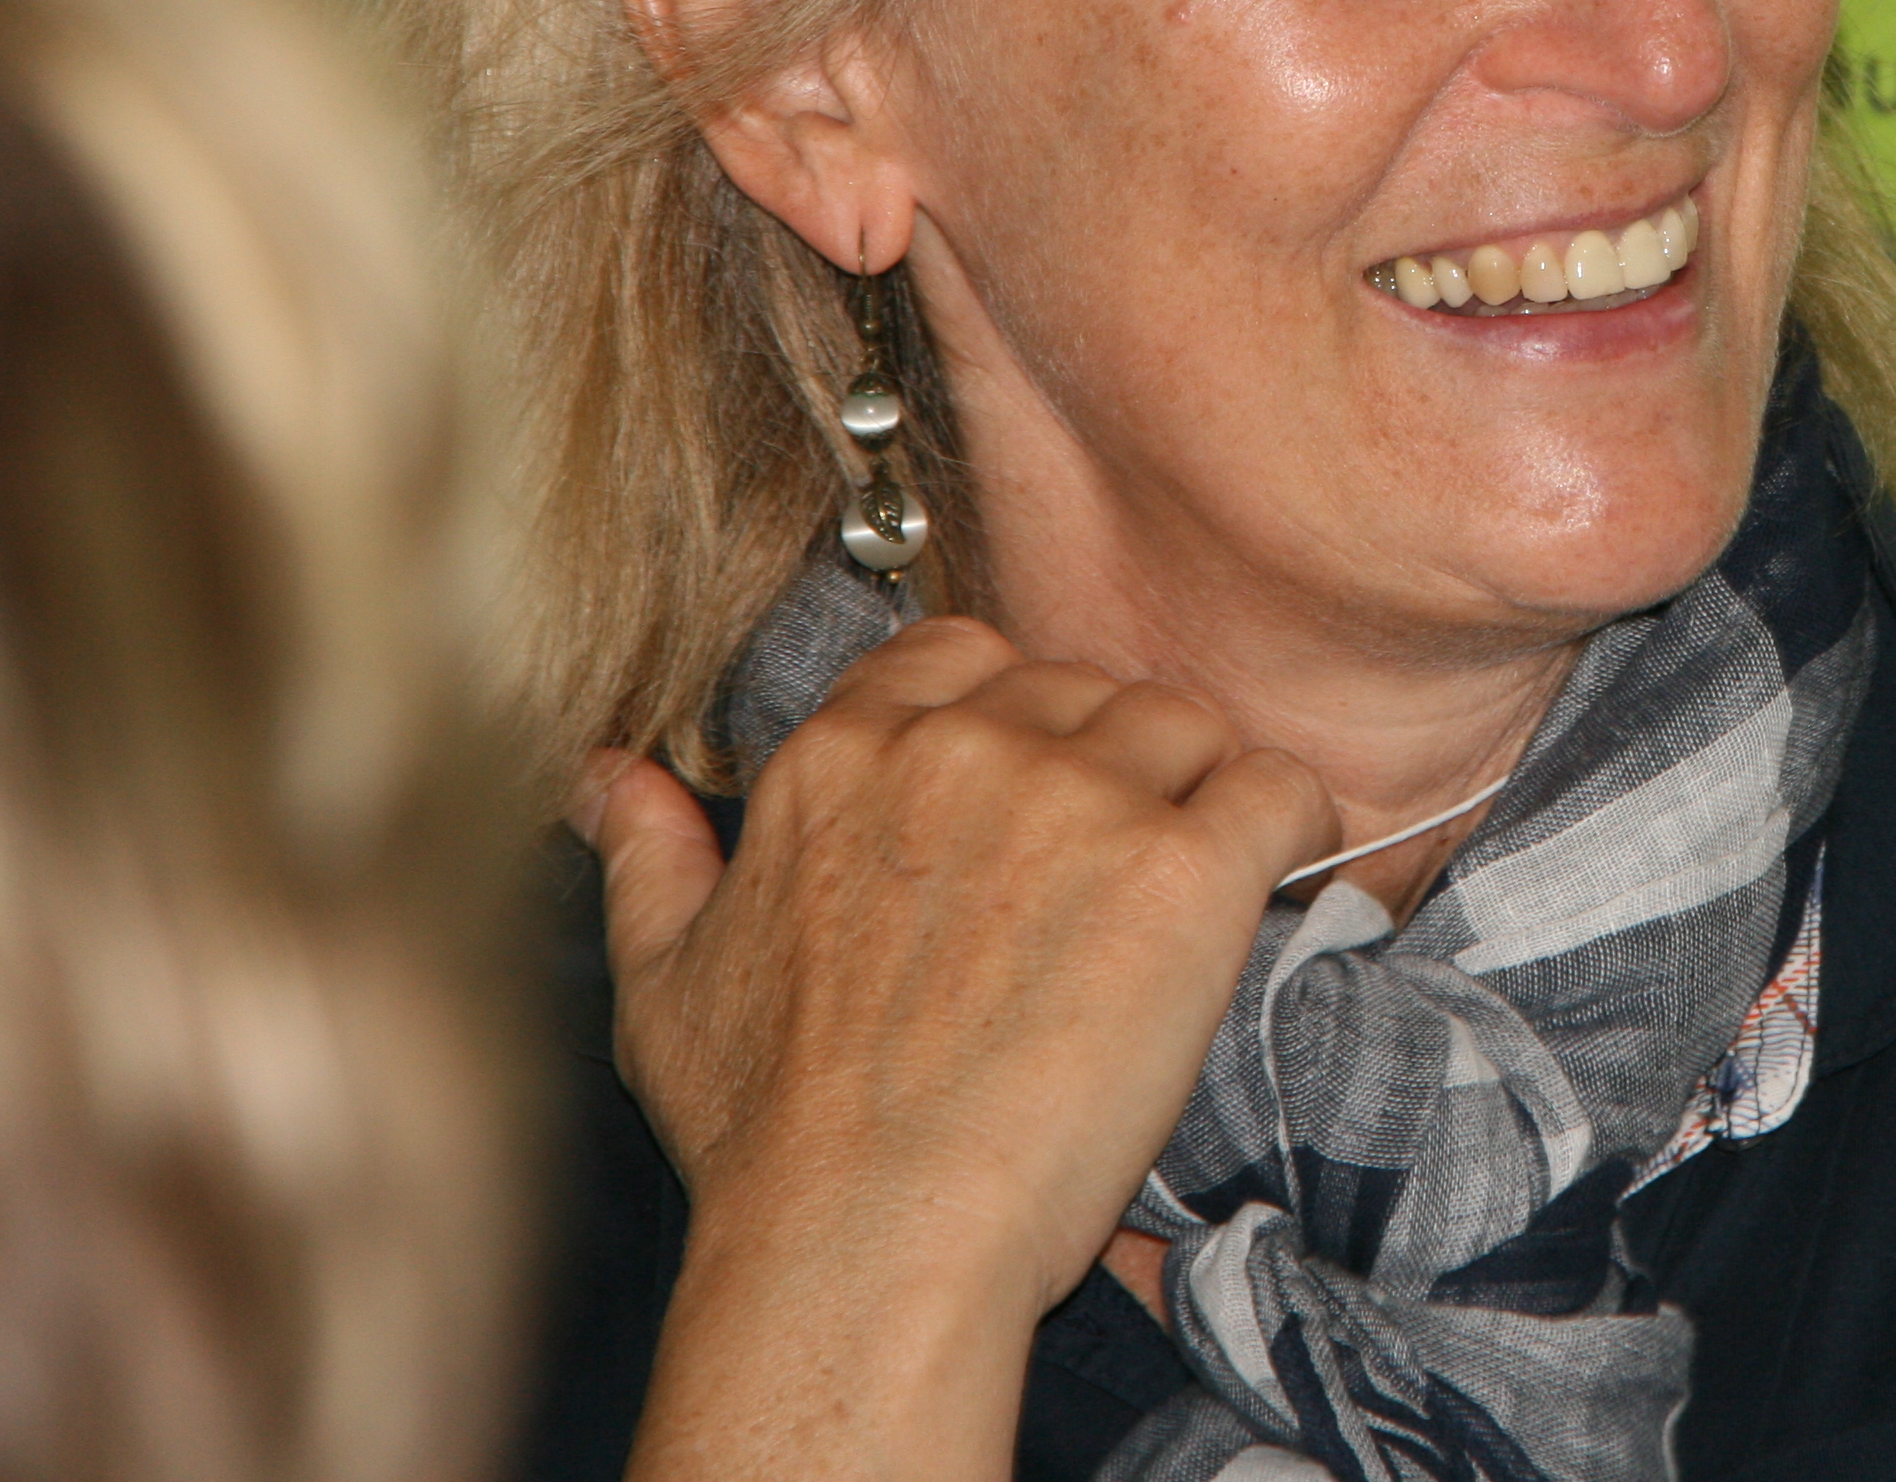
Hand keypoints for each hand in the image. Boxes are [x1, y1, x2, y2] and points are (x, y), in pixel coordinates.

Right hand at [582, 616, 1334, 1481]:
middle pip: (1085, 689)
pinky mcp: (1178, 869)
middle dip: (1107, 765)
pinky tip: (1270, 881)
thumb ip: (649, 855)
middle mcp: (962, 749)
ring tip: (1186, 890)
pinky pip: (1276, 786)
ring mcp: (1076, 799)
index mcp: (843, 754)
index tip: (1032, 789)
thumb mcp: (664, 981)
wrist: (865, 1241)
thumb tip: (606, 778)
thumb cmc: (769, 1139)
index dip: (1014, 717)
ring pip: (1185, 724)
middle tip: (1110, 873)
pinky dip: (1289, 824)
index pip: (962, 654)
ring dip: (1197, 791)